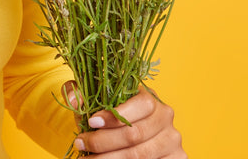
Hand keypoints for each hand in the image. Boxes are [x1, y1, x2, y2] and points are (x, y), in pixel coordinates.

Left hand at [64, 82, 184, 157]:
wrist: (132, 139)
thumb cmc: (112, 119)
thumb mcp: (98, 105)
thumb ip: (84, 95)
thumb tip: (74, 99)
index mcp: (151, 98)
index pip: (141, 104)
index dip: (115, 115)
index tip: (91, 122)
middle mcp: (166, 117)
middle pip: (135, 133)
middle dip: (103, 141)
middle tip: (80, 143)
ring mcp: (173, 140)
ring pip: (139, 155)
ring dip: (109, 158)